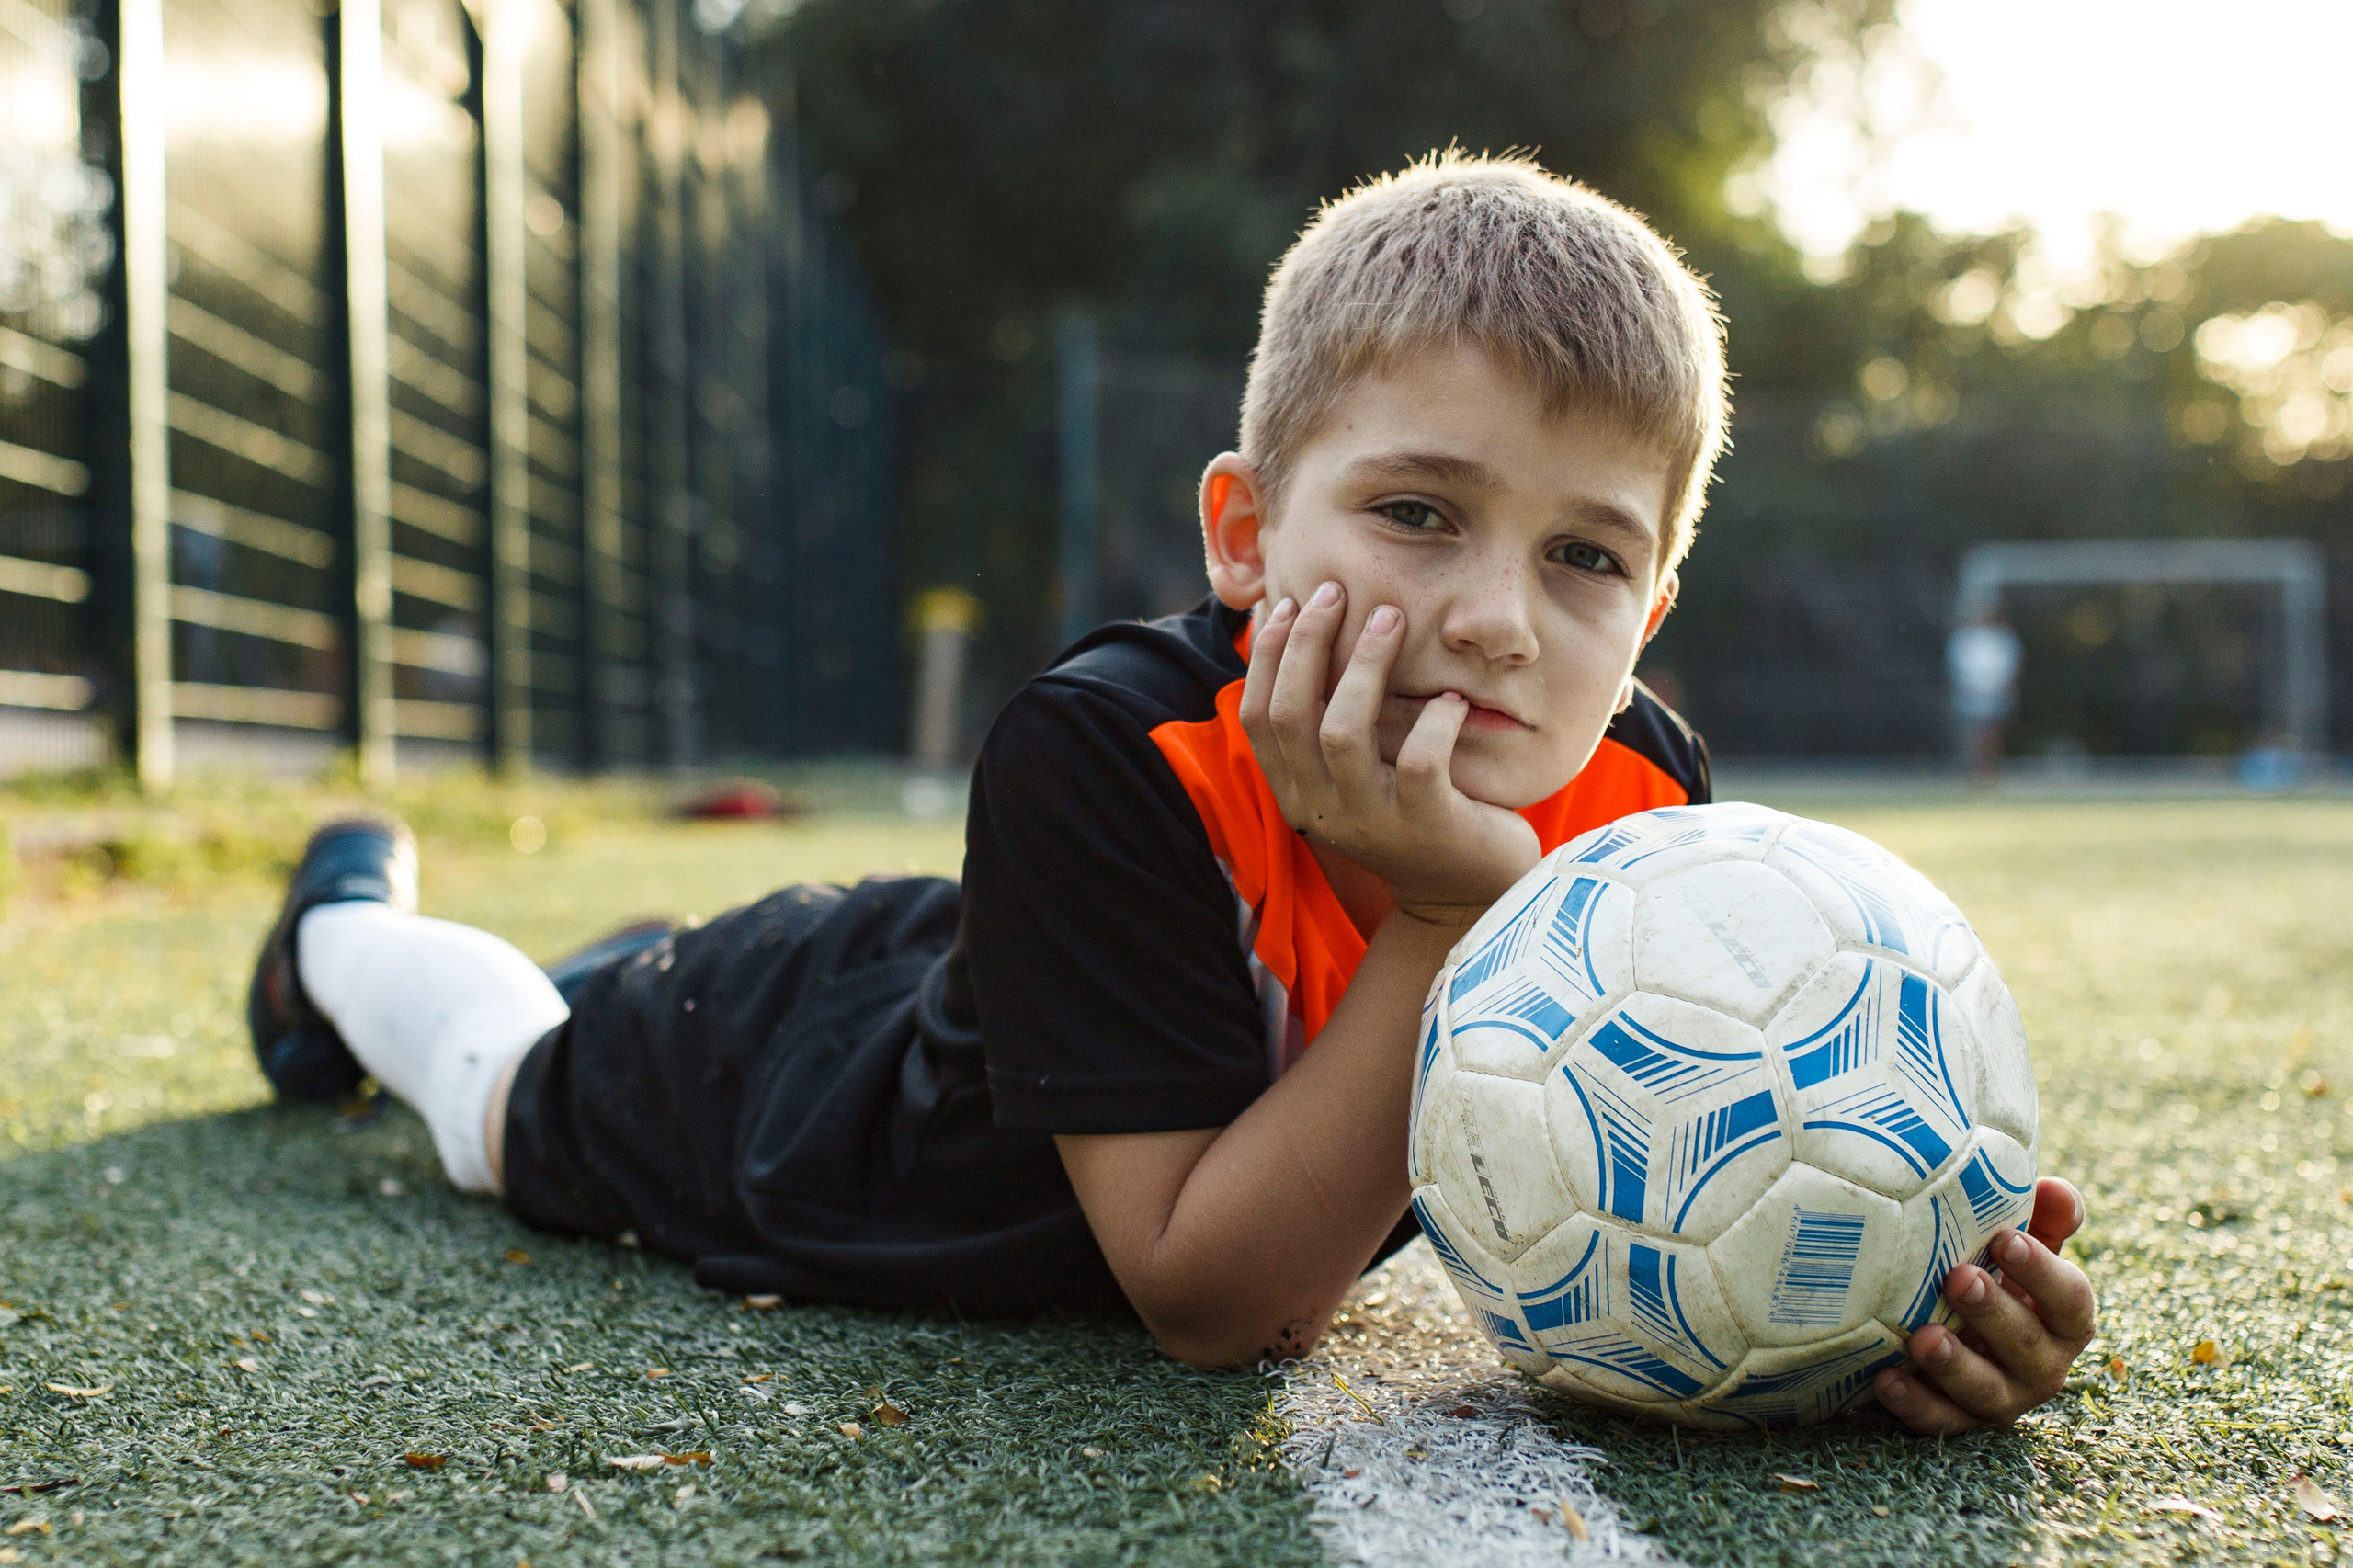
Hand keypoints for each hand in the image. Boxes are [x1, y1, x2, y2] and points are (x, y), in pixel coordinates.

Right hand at [1238, 581, 1539, 920]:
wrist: (1468, 895)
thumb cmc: (1414, 811)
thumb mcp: (1357, 773)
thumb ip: (1328, 725)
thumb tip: (1303, 636)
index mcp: (1296, 793)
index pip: (1257, 718)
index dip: (1267, 655)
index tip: (1291, 603)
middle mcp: (1322, 809)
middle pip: (1291, 715)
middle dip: (1309, 643)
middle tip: (1337, 592)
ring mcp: (1372, 821)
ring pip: (1343, 732)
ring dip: (1365, 665)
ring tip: (1392, 617)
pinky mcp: (1427, 826)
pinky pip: (1421, 761)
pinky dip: (1435, 721)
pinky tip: (1453, 701)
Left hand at [1873, 1177, 2096, 1435]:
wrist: (1948, 1321)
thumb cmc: (1992, 1271)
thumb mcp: (2017, 1245)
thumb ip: (2043, 1218)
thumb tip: (2055, 1191)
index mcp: (2065, 1319)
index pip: (2070, 1300)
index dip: (2042, 1272)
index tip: (2005, 1238)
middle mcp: (2042, 1364)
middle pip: (2027, 1345)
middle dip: (1993, 1313)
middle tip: (1958, 1278)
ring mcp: (2001, 1398)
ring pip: (1985, 1391)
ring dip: (1953, 1365)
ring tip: (1921, 1338)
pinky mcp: (1957, 1419)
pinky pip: (1937, 1420)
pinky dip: (1913, 1403)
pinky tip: (1885, 1379)